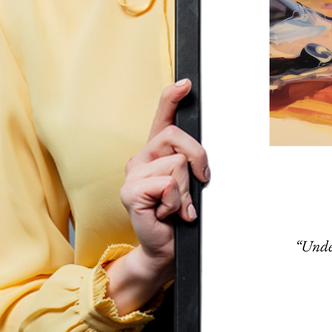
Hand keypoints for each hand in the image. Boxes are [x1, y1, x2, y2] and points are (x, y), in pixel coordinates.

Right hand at [105, 79, 209, 313]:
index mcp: (156, 152)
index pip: (162, 117)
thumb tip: (201, 156)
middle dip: (198, 159)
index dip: (172, 97)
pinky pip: (167, 184)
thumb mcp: (190, 183)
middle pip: (177, 137)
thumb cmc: (179, 215)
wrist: (166, 248)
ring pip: (177, 164)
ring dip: (186, 190)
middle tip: (199, 183)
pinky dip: (176, 202)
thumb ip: (191, 163)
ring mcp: (132, 174)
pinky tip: (167, 213)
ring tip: (177, 206)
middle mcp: (141, 158)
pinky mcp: (130, 192)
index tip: (186, 83)